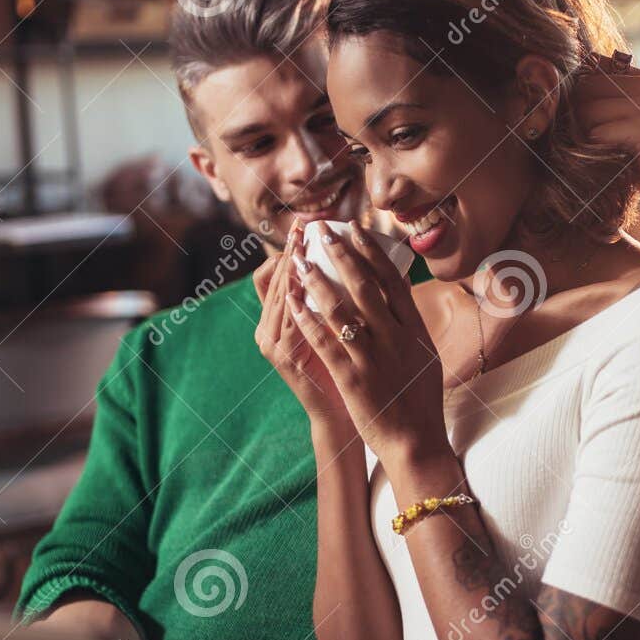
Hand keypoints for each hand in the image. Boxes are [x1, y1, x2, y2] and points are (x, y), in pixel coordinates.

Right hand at [254, 228, 352, 433]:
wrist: (343, 416)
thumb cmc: (347, 371)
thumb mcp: (340, 330)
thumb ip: (341, 301)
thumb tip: (371, 264)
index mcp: (281, 319)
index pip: (278, 273)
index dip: (290, 247)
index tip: (307, 224)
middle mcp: (269, 327)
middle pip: (275, 278)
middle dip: (291, 250)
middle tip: (304, 225)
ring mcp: (273, 343)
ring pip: (279, 294)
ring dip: (292, 268)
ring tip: (307, 245)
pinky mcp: (284, 357)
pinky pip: (290, 320)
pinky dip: (298, 299)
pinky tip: (309, 281)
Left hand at [284, 221, 451, 468]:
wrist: (417, 442)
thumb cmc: (421, 402)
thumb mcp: (426, 356)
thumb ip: (411, 326)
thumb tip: (400, 295)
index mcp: (415, 331)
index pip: (394, 281)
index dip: (373, 252)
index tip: (357, 229)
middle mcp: (396, 339)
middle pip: (367, 286)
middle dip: (342, 254)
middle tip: (322, 231)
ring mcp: (374, 358)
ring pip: (342, 310)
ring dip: (318, 280)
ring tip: (300, 259)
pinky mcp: (353, 379)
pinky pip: (325, 342)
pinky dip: (307, 318)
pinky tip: (293, 301)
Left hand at [575, 59, 639, 233]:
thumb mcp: (632, 130)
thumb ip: (609, 107)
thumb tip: (560, 94)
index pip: (592, 65)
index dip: (574, 92)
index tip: (574, 121)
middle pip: (584, 87)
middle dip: (573, 117)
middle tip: (581, 145)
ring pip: (587, 110)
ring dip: (582, 137)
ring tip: (596, 157)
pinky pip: (598, 132)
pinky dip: (595, 152)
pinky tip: (608, 165)